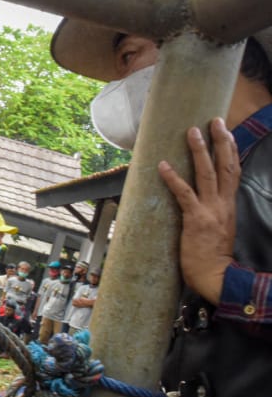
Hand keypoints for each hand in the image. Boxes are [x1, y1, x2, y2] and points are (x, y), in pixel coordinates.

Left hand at [158, 118, 238, 303]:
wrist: (216, 276)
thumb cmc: (212, 256)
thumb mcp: (219, 228)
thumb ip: (215, 212)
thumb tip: (203, 200)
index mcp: (229, 205)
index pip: (233, 171)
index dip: (231, 150)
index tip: (227, 132)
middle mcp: (223, 204)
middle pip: (225, 166)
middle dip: (221, 141)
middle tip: (215, 120)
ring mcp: (210, 210)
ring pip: (207, 173)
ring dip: (199, 150)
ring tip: (192, 131)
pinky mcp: (196, 219)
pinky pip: (184, 193)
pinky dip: (173, 178)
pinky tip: (163, 165)